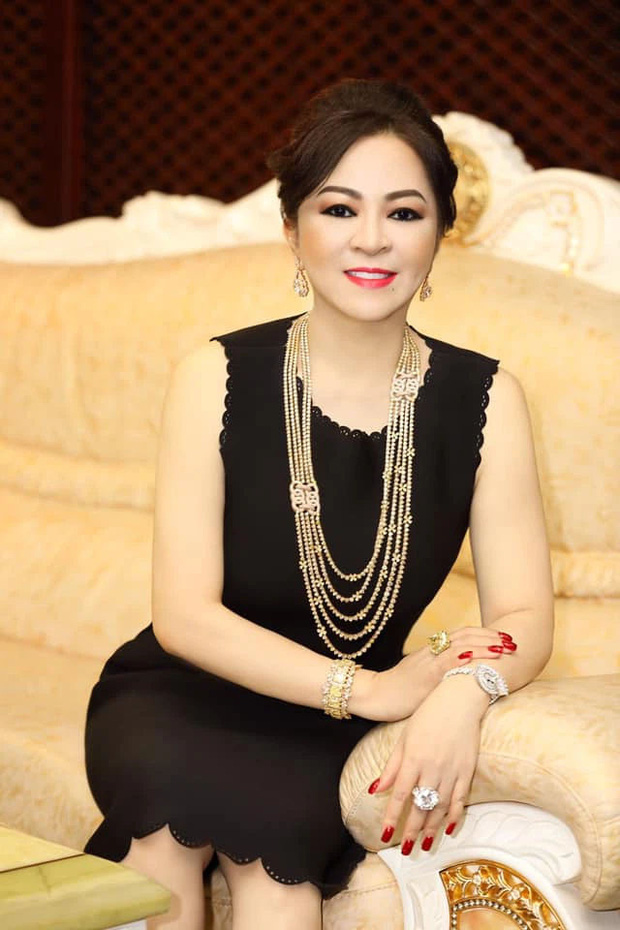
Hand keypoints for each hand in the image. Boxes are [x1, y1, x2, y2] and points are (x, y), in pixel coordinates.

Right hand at [368, 626, 515, 720]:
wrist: (374, 695)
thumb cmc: (398, 692)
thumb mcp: (424, 681)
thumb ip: (441, 676)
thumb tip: (462, 680)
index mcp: (434, 652)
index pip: (463, 636)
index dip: (484, 635)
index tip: (504, 637)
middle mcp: (433, 652)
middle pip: (465, 636)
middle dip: (490, 637)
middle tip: (512, 640)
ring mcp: (428, 662)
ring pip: (459, 646)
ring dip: (482, 646)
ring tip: (503, 647)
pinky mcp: (423, 676)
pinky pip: (443, 664)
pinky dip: (460, 658)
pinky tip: (474, 657)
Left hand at [368, 679, 485, 852]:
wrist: (460, 699)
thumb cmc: (428, 714)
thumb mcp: (404, 736)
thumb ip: (391, 765)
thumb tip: (376, 789)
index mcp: (413, 758)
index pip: (399, 794)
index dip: (391, 817)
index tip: (384, 835)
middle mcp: (432, 767)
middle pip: (419, 806)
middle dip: (410, 830)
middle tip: (405, 849)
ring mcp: (451, 771)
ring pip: (439, 807)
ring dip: (430, 828)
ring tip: (423, 845)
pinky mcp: (467, 771)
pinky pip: (460, 799)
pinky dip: (454, 816)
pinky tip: (448, 829)